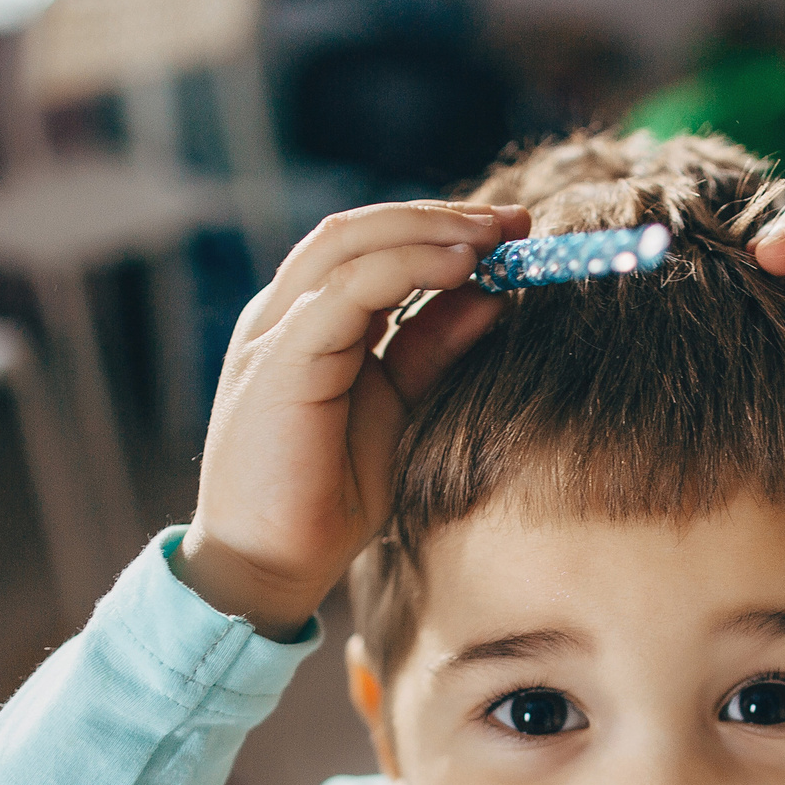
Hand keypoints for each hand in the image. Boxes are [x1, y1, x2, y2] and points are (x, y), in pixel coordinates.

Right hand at [178, 201, 530, 638]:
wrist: (269, 566)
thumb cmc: (326, 498)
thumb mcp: (397, 409)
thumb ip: (432, 350)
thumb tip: (494, 296)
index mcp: (307, 323)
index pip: (372, 248)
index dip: (441, 231)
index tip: (513, 233)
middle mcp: (283, 315)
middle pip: (360, 231)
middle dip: (441, 218)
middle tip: (515, 222)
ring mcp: (274, 333)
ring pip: (349, 246)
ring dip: (428, 231)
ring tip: (494, 236)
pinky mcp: (277, 362)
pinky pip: (344, 292)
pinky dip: (405, 269)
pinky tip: (460, 268)